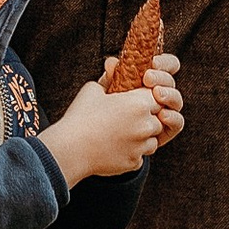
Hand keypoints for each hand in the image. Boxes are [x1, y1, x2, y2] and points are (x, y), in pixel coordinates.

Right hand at [46, 64, 175, 182]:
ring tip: (120, 134)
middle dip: (147, 118)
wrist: (70, 149)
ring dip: (142, 137)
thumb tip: (113, 65)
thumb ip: (109, 78)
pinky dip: (132, 152)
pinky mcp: (134, 162)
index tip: (133, 100)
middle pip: (158, 119)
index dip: (146, 98)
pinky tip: (114, 147)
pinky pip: (140, 156)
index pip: (157, 97)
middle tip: (126, 118)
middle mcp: (145, 124)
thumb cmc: (80, 117)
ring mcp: (141, 146)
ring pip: (152, 139)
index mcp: (139, 103)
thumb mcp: (93, 90)